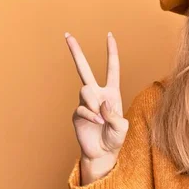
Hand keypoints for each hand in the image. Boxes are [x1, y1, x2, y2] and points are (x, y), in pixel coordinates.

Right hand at [65, 32, 128, 164]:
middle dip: (76, 53)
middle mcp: (97, 95)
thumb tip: (101, 103)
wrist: (102, 153)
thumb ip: (114, 115)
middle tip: (67, 35)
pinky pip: (82, 109)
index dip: (112, 53)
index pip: (112, 69)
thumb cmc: (115, 139)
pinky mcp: (77, 114)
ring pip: (85, 90)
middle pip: (84, 70)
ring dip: (93, 103)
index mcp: (112, 93)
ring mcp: (85, 103)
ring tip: (100, 118)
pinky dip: (91, 116)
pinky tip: (96, 123)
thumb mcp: (122, 127)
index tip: (109, 35)